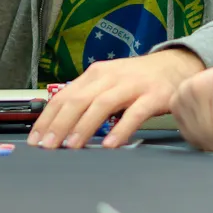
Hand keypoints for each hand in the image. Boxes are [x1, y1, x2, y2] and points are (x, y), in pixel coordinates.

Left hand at [28, 49, 203, 149]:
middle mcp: (110, 77)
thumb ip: (87, 100)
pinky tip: (112, 144)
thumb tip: (59, 126)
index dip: (47, 118)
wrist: (176, 65)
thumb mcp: (108, 83)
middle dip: (59, 124)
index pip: (64, 96)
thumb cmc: (138, 79)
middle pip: (78, 100)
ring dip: (84, 126)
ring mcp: (132, 85)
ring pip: (102, 105)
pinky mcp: (154, 95)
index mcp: (95, 74)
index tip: (35, 140)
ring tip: (72, 146)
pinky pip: (135, 113)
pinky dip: (121, 128)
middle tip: (47, 147)